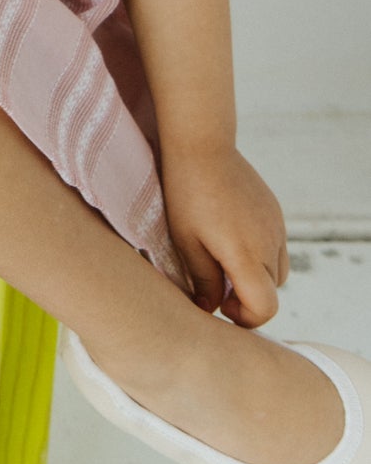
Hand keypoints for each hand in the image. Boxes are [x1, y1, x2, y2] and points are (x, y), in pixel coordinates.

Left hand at [159, 143, 289, 327]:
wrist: (202, 145)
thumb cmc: (186, 194)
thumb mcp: (186, 242)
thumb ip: (202, 280)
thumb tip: (211, 308)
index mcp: (247, 254)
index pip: (266, 308)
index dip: (246, 317)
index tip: (222, 304)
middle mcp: (270, 242)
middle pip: (272, 291)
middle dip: (246, 297)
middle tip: (213, 282)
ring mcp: (277, 225)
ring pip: (277, 271)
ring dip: (255, 276)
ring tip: (221, 259)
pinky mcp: (275, 211)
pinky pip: (276, 246)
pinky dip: (259, 254)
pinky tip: (230, 236)